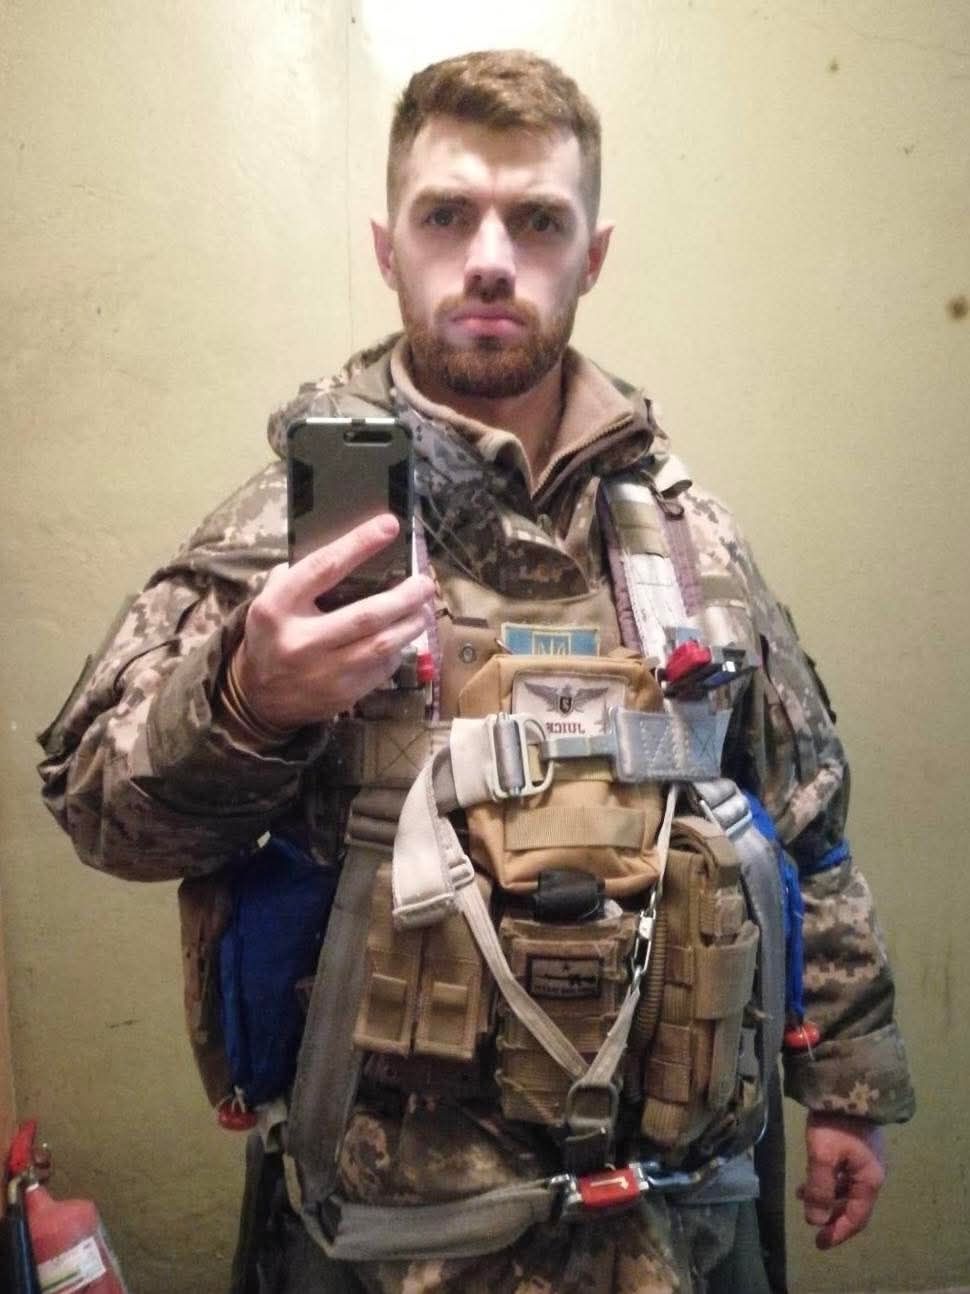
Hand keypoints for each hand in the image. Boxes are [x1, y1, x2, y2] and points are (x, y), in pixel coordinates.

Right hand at [236, 513, 434, 728]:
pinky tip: (402, 637)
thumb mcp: (271, 601)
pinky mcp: (343, 694)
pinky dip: (398, 649)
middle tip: (424, 582)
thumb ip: (300, 575)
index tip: (390, 525)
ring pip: (382, 644)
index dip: (360, 544)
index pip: (324, 568)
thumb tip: (349, 548)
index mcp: (278, 608)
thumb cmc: (272, 636)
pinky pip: (382, 668)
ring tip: (424, 608)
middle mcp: (301, 641)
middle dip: (405, 595)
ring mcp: (324, 672)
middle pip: (367, 615)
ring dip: (411, 623)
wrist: (259, 697)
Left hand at [797, 1112, 885, 1249]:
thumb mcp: (823, 1155)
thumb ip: (819, 1189)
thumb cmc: (836, 1123)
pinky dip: (827, 1180)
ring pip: (846, 1188)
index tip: (820, 1243)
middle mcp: (872, 1172)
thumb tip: (815, 1220)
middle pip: (853, 1204)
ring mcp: (865, 1158)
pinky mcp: (856, 1145)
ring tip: (802, 1196)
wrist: (846, 1084)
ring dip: (826, 1196)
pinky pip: (843, 1172)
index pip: (856, 1217)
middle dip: (831, 1216)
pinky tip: (810, 1177)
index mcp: (869, 1179)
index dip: (838, 1232)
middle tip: (812, 1226)